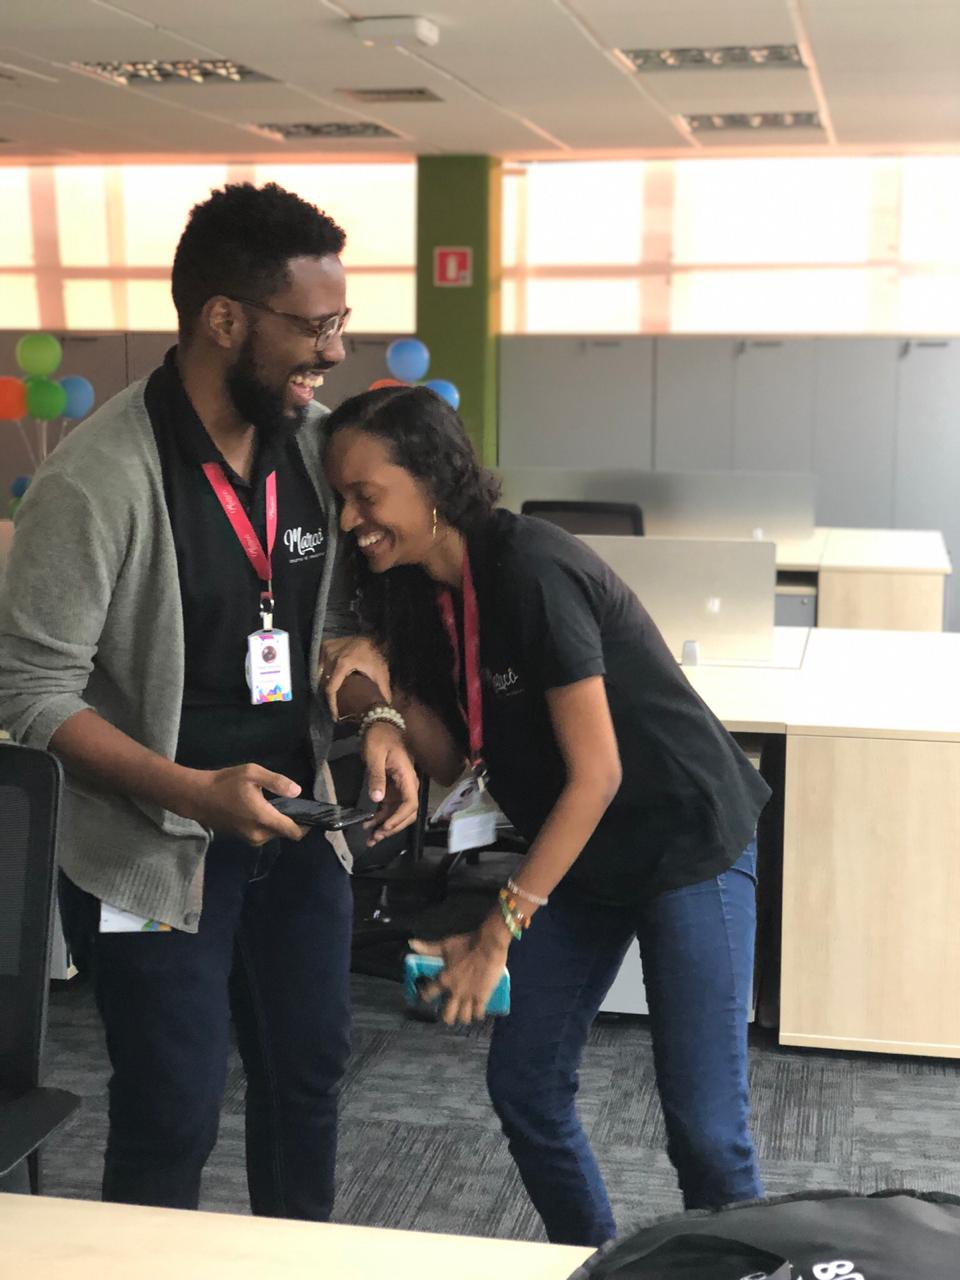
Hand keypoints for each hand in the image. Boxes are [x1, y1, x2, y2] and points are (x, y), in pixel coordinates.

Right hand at [179, 764, 307, 845]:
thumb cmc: (225, 783)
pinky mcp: (241, 838)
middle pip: (285, 832)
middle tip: (289, 800)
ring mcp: (249, 838)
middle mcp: (259, 834)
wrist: (196, 797)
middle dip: (291, 819)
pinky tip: (259, 807)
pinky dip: (266, 823)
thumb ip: (277, 782)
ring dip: (277, 821)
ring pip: (273, 833)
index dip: (306, 825)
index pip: (294, 832)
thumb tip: (297, 792)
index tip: (311, 813)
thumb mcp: (252, 773)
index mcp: (264, 819)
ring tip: (273, 801)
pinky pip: (261, 833)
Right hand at [320, 635, 390, 719]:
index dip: (332, 705)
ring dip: (326, 685)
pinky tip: (331, 681)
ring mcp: (327, 649)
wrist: (375, 637)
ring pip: (321, 673)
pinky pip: (320, 664)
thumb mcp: (381, 674)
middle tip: (337, 708)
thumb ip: (383, 691)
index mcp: (343, 663)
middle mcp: (331, 655)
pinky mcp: (325, 645)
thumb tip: (385, 708)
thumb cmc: (377, 655)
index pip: (331, 689)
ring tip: (334, 696)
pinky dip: (324, 673)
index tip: (335, 716)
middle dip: (330, 696)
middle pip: (324, 682)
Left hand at [361, 721, 419, 844]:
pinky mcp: (392, 787)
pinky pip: (390, 806)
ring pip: (398, 812)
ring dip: (386, 825)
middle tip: (376, 837)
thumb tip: (377, 799)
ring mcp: (400, 787)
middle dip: (393, 827)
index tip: (385, 827)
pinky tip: (370, 824)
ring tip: (370, 837)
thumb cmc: (379, 738)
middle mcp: (408, 784)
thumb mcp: (375, 756)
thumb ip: (377, 777)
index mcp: (407, 777)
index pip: (411, 803)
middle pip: (407, 812)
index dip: (399, 818)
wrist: (380, 724)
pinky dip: (381, 817)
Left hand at [409, 920, 510, 1025]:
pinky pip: (479, 1013)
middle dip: (447, 1016)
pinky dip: (478, 1014)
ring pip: (463, 1017)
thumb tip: (412, 944)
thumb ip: (428, 948)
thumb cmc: (468, 944)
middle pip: (447, 1014)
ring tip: (464, 1014)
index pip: (428, 995)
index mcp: (444, 979)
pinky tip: (478, 1011)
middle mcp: (455, 991)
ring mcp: (469, 996)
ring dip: (463, 1017)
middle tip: (448, 1014)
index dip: (426, 997)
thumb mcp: (445, 946)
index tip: (426, 997)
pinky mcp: (482, 997)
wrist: (489, 945)